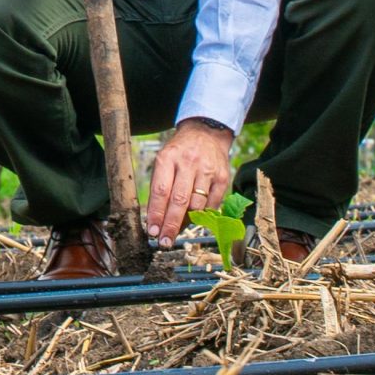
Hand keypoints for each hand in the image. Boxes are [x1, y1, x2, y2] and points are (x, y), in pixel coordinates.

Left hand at [145, 118, 235, 244]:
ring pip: (197, 205)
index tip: (152, 232)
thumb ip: (159, 188)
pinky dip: (202, 215)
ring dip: (186, 222)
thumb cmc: (179, 152)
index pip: (161, 191)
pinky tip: (194, 218)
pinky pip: (211, 205)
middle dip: (170, 225)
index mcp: (168, 158)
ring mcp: (207, 170)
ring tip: (177, 230)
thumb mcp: (164, 161)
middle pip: (179, 201)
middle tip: (164, 242)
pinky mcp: (222, 178)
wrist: (206, 133)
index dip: (156, 214)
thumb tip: (156, 221)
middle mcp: (189, 163)